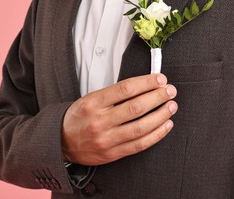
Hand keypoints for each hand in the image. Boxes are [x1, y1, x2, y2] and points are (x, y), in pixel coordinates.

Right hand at [62, 74, 176, 165]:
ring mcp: (106, 139)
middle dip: (157, 97)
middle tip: (170, 91)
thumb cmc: (78, 118)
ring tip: (171, 106)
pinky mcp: (113, 153)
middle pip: (136, 107)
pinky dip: (156, 134)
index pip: (125, 89)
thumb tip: (142, 86)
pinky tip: (165, 125)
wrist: (62, 142)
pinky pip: (139, 144)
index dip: (146, 82)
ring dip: (160, 115)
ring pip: (141, 127)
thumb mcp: (89, 99)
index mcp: (93, 103)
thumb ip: (113, 94)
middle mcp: (100, 121)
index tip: (159, 79)